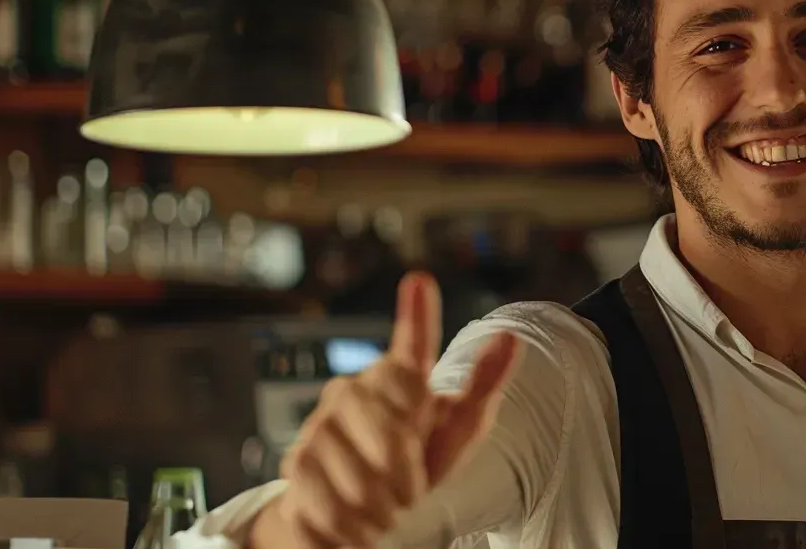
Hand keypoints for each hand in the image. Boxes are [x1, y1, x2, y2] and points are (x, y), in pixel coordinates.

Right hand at [250, 272, 520, 547]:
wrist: (352, 516)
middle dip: (406, 471)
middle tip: (409, 489)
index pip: (411, 346)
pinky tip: (353, 519)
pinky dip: (351, 523)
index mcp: (398, 380)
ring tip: (383, 506)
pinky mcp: (295, 462)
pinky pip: (330, 500)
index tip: (420, 283)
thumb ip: (481, 387)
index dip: (416, 318)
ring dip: (381, 504)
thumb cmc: (412, 468)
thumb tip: (510, 338)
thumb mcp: (457, 434)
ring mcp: (319, 424)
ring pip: (360, 473)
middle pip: (390, 429)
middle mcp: (353, 391)